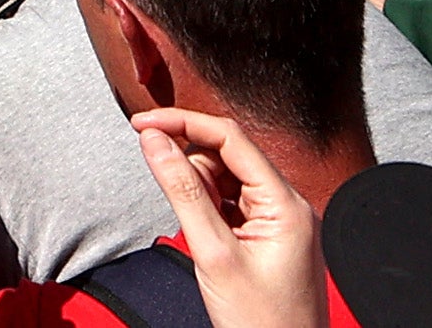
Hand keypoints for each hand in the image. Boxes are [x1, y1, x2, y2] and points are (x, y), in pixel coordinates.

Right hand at [132, 107, 326, 327]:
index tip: (142, 123)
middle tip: (176, 204)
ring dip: (201, 193)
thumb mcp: (212, 253)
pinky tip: (206, 237)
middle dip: (192, 168)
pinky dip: (210, 211)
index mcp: (286, 204)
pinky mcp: (270, 237)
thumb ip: (182, 190)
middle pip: (228, 156)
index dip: (182, 123)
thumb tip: (154, 141)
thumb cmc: (262, 322)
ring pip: (228, 180)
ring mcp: (281, 222)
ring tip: (198, 235)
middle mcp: (289, 206)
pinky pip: (233, 205)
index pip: (230, 138)